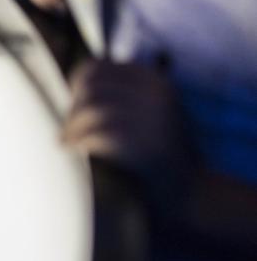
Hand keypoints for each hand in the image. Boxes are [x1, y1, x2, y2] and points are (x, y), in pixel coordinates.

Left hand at [62, 58, 188, 196]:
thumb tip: (74, 84)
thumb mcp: (151, 110)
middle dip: (72, 109)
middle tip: (66, 129)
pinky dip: (80, 141)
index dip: (75, 86)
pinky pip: (99, 135)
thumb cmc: (163, 152)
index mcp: (154, 80)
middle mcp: (155, 94)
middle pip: (90, 88)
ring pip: (91, 111)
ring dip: (71, 127)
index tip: (72, 105)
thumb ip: (122, 93)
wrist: (196, 192)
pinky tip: (73, 149)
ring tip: (65, 141)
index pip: (96, 68)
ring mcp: (153, 119)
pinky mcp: (146, 146)